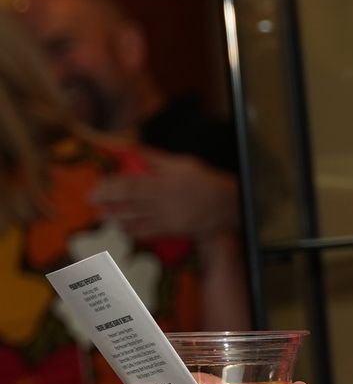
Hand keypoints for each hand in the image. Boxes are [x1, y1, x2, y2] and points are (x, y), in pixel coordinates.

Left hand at [92, 151, 239, 241]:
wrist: (228, 205)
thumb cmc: (204, 181)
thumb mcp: (181, 163)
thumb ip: (154, 159)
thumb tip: (130, 150)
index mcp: (164, 183)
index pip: (129, 185)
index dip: (109, 187)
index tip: (97, 187)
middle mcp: (163, 202)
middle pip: (127, 203)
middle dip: (106, 203)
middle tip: (92, 201)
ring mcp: (167, 218)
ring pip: (134, 220)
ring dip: (115, 218)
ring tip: (103, 215)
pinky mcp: (172, 230)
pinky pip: (147, 233)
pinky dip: (132, 231)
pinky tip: (123, 228)